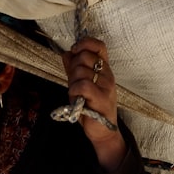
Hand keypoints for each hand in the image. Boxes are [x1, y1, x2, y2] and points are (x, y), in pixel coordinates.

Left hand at [62, 37, 126, 169]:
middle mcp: (107, 75)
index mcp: (103, 69)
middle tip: (74, 82)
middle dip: (72, 68)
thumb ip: (74, 68)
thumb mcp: (81, 84)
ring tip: (77, 95)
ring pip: (81, 71)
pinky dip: (75, 91)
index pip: (99, 46)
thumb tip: (66, 53)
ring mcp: (106, 86)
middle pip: (85, 57)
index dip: (85, 43)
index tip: (74, 50)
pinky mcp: (102, 99)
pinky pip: (83, 86)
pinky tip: (77, 99)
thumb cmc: (92, 107)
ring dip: (72, 83)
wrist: (102, 131)